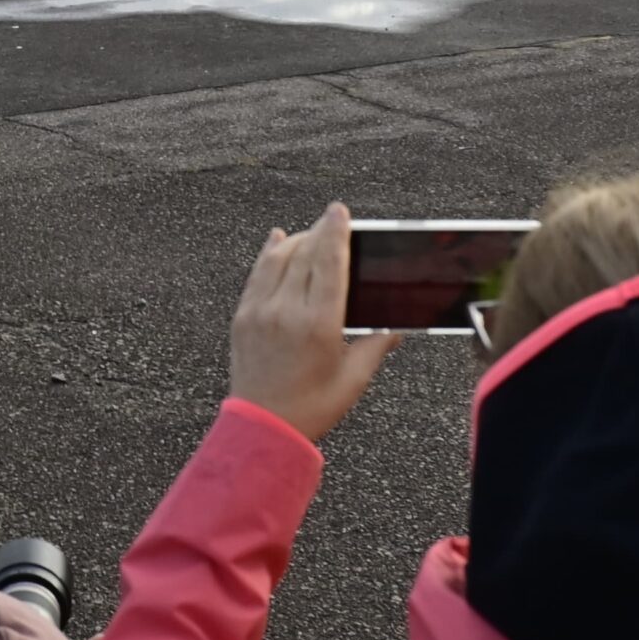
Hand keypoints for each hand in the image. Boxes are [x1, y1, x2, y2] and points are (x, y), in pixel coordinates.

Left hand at [227, 202, 399, 442]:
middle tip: (331, 218)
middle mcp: (287, 311)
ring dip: (296, 239)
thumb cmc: (312, 407)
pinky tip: (277, 240)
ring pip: (278, 258)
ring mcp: (260, 312)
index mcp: (319, 324)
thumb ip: (375, 347)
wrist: (263, 427)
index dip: (336, 232)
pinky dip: (268, 253)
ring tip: (310, 232)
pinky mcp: (243, 318)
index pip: (330, 263)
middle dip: (319, 231)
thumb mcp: (353, 379)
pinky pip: (257, 274)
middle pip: (305, 254)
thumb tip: (395, 329)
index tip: (340, 211)